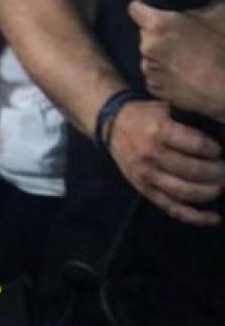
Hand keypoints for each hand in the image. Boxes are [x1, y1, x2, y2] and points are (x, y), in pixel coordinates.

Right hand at [107, 99, 224, 224]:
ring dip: (211, 191)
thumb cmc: (144, 115)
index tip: (221, 149)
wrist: (112, 126)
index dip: (215, 149)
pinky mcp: (145, 190)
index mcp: (158, 132)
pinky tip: (215, 218)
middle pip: (194, 171)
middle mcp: (151, 155)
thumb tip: (223, 130)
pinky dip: (195, 216)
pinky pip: (172, 208)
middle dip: (218, 172)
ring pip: (186, 192)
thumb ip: (190, 120)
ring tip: (222, 184)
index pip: (197, 145)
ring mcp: (147, 176)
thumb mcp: (166, 107)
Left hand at [129, 0, 224, 120]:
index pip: (136, 8)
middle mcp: (147, 47)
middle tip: (182, 35)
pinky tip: (186, 74)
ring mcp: (149, 70)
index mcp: (159, 25)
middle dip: (159, 32)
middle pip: (145, 33)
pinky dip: (165, 73)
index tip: (158, 10)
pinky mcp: (154, 89)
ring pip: (149, 55)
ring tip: (187, 57)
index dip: (147, 7)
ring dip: (162, 53)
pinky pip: (155, 75)